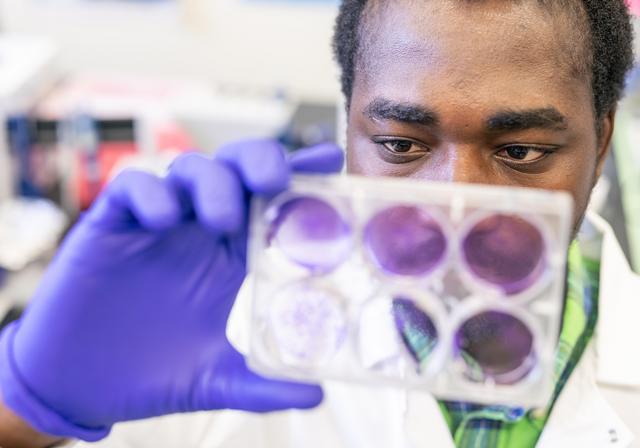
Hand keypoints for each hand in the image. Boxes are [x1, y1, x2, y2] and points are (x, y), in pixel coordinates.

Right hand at [0, 140, 343, 440]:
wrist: (81, 387)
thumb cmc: (153, 374)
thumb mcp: (216, 380)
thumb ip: (264, 385)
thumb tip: (318, 396)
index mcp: (232, 256)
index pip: (272, 203)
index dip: (300, 176)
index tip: (330, 158)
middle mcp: (200, 230)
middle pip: (236, 169)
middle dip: (258, 161)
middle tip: (274, 179)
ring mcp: (156, 223)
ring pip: (189, 168)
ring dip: (211, 182)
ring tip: (221, 219)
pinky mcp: (110, 225)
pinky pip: (132, 186)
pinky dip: (152, 193)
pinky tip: (163, 219)